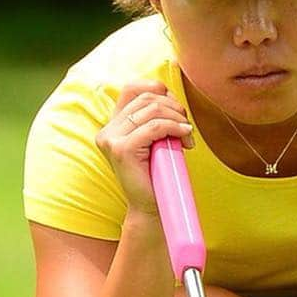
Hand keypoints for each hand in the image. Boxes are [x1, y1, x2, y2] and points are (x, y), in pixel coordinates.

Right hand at [96, 79, 194, 215]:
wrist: (151, 208)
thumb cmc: (158, 176)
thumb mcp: (157, 141)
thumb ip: (157, 119)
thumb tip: (170, 95)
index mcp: (114, 125)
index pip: (131, 88)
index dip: (155, 88)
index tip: (174, 105)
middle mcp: (108, 130)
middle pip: (147, 98)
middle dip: (173, 107)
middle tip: (187, 126)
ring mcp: (112, 139)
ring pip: (152, 111)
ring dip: (177, 119)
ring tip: (187, 136)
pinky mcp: (121, 149)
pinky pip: (155, 127)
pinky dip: (175, 128)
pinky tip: (186, 138)